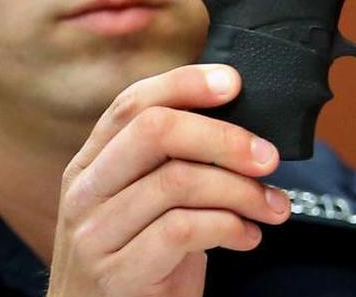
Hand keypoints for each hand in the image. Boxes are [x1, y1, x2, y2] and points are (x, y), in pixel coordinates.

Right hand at [47, 65, 290, 296]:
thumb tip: (243, 124)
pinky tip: (248, 237)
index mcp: (91, 162)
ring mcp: (95, 233)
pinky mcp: (117, 272)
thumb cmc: (142, 261)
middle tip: (268, 157)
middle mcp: (85, 190)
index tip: (234, 83)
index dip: (184, 84)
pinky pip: (184, 230)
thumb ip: (176, 162)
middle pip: (155, 132)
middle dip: (223, 137)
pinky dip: (229, 227)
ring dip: (241, 191)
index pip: (133, 104)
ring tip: (271, 207)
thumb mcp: (149, 203)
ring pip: (178, 182)